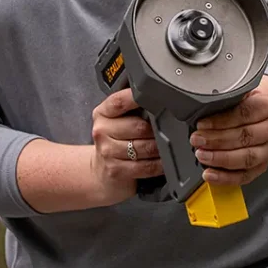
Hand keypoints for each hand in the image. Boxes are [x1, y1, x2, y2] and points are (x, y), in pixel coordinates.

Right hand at [89, 88, 163, 205]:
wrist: (99, 171)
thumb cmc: (114, 140)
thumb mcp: (117, 119)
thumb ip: (133, 108)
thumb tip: (159, 100)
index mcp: (102, 113)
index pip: (120, 101)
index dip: (138, 98)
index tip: (156, 96)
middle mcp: (102, 131)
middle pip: (139, 126)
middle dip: (157, 129)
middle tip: (169, 128)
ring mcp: (107, 152)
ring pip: (146, 147)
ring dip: (161, 147)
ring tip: (167, 145)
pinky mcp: (116, 170)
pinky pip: (147, 166)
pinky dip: (160, 164)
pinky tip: (163, 161)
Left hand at [190, 78, 267, 186]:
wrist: (261, 117)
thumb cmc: (246, 106)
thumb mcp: (239, 96)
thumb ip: (225, 102)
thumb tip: (202, 110)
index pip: (244, 114)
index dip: (221, 121)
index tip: (201, 124)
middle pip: (245, 136)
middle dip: (217, 140)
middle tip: (197, 140)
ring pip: (246, 158)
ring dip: (220, 158)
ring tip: (201, 155)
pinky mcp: (262, 167)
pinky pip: (244, 176)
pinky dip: (225, 178)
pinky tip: (210, 174)